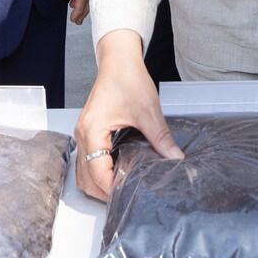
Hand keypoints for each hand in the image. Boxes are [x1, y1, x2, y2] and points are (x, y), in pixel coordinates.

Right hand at [73, 30, 183, 200]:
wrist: (119, 60)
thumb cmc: (127, 79)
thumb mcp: (148, 111)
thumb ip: (161, 138)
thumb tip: (174, 159)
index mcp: (92, 130)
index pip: (97, 172)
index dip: (112, 188)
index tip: (129, 196)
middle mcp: (83, 134)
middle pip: (86, 178)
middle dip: (104, 192)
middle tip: (127, 197)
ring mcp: (83, 133)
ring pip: (84, 172)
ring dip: (99, 184)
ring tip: (122, 188)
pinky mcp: (89, 131)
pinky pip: (87, 160)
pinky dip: (98, 172)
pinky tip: (117, 172)